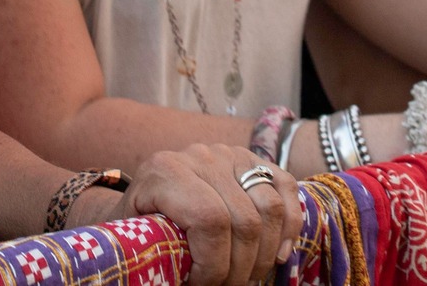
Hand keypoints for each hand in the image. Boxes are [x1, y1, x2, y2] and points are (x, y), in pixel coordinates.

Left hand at [111, 144, 301, 285]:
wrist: (144, 199)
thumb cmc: (139, 229)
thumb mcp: (136, 242)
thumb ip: (156, 258)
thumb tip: (185, 283)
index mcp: (165, 171)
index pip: (210, 221)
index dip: (214, 265)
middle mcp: (200, 156)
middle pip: (244, 219)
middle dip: (241, 267)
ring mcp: (230, 153)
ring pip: (269, 207)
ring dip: (265, 254)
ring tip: (248, 276)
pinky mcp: (252, 159)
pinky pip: (285, 187)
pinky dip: (290, 225)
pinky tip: (278, 254)